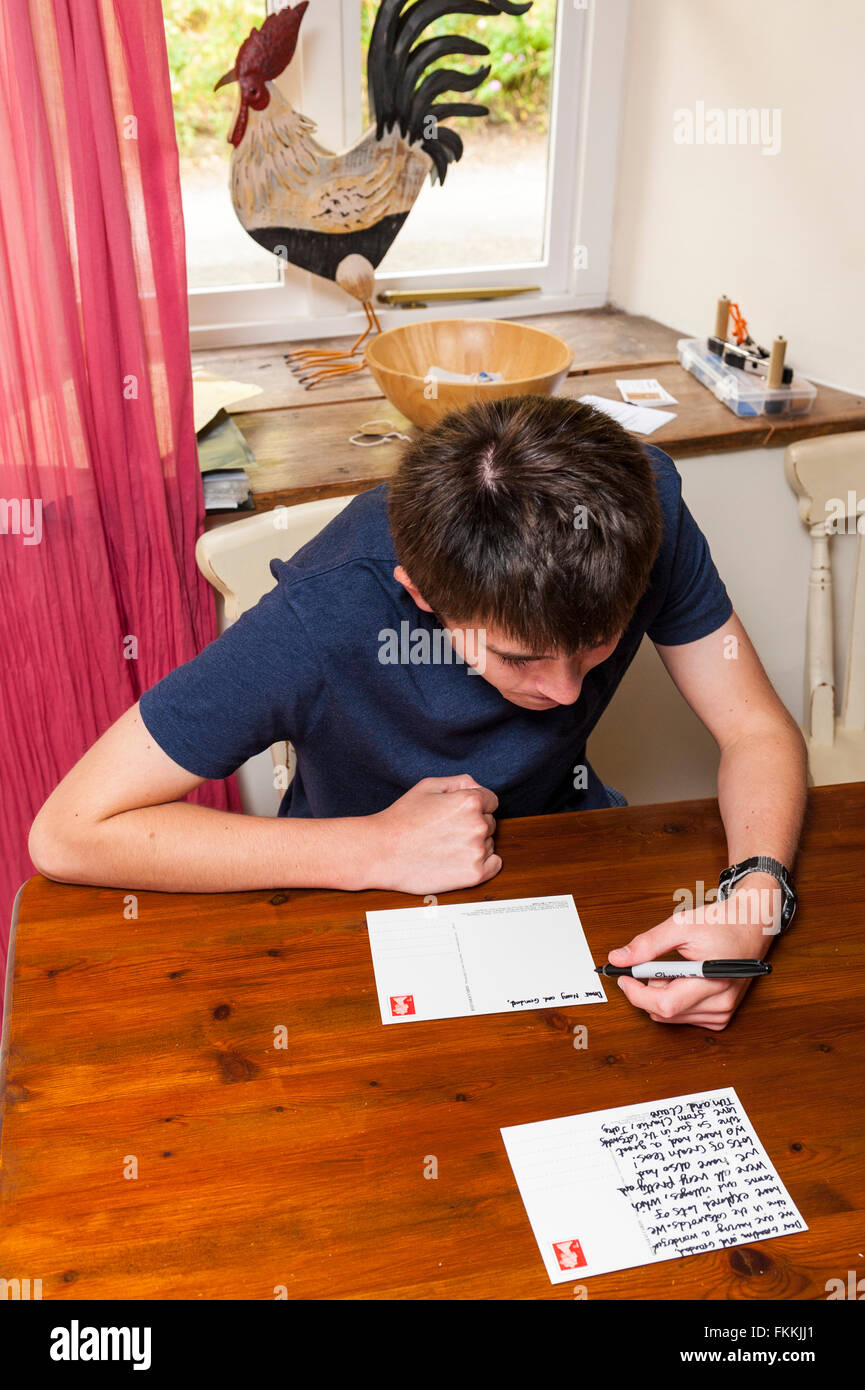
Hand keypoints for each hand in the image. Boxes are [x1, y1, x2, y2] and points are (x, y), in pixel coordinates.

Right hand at [366, 774, 500, 893]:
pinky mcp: (474, 874)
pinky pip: (494, 865)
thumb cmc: (401, 819)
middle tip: (445, 831)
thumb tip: (478, 787)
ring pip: (488, 844)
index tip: (457, 815)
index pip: (491, 800)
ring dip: (474, 845)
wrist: (381, 852)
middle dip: (473, 825)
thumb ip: (460, 781)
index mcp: (470, 801)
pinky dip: (483, 863)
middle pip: (490, 823)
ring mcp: (477, 851)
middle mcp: (478, 824)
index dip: (474, 806)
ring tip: (445, 847)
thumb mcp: (428, 786)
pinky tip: (461, 861)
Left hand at [609, 874, 779, 1030]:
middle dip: (648, 990)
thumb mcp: (682, 924)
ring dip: (661, 995)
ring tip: (676, 968)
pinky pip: (684, 1017)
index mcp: (712, 981)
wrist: (751, 925)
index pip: (664, 1004)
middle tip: (650, 965)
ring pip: (671, 1017)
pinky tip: (685, 980)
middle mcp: (720, 1003)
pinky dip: (675, 1001)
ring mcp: (722, 1012)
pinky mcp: (721, 1016)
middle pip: (664, 1013)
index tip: (623, 977)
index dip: (636, 993)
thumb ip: (648, 944)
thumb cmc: (723, 923)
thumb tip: (618, 958)